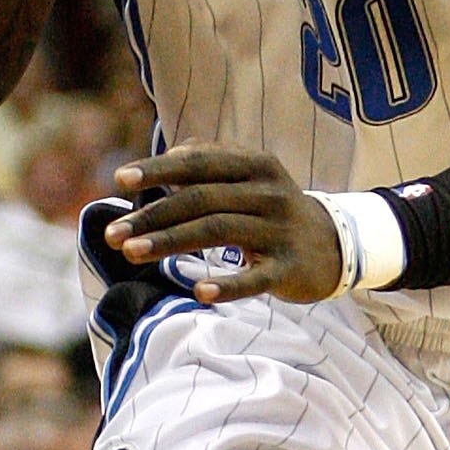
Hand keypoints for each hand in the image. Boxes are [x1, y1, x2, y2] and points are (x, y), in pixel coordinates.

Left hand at [104, 144, 342, 304]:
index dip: (157, 171)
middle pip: (201, 200)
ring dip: (172, 243)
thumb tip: (167, 156)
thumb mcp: (250, 176)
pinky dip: (228, 285)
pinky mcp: (289, 268)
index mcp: (254, 165)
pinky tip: (199, 292)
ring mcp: (279, 230)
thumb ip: (211, 161)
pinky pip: (256, 278)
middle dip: (153, 217)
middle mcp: (267, 192)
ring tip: (132, 253)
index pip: (198, 164)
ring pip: (219, 232)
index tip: (118, 180)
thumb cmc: (274, 209)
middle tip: (113, 235)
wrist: (336, 244)